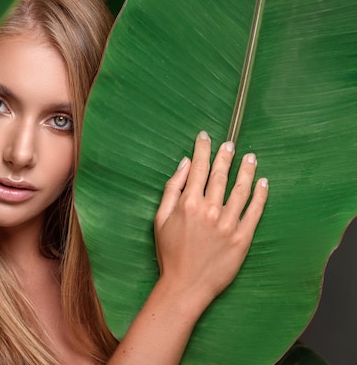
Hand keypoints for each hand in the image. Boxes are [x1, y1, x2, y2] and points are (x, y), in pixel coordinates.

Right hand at [154, 131, 267, 304]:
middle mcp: (210, 210)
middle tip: (230, 144)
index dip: (203, 149)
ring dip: (246, 170)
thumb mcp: (160, 219)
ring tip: (250, 157)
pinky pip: (255, 211)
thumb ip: (172, 189)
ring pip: (241, 189)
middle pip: (221, 175)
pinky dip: (260, 194)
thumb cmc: (169, 253)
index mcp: (188, 203)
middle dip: (225, 156)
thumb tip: (184, 165)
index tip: (205, 137)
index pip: (199, 168)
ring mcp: (228, 223)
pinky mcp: (242, 238)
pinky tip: (262, 182)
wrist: (185, 285)